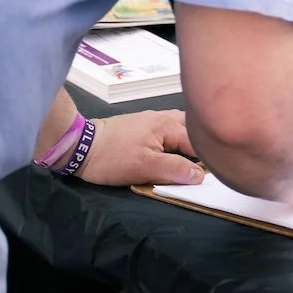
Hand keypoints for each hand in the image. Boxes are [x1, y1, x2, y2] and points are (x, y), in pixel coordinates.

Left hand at [76, 110, 205, 186]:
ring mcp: (150, 119)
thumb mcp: (145, 168)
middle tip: (205, 163)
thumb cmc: (112, 158)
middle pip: (191, 127)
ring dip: (187, 139)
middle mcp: (161, 117)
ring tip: (192, 157)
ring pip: (178, 126)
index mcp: (166, 125)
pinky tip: (172, 149)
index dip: (206, 159)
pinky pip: (166, 128)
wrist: (80, 146)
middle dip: (200, 142)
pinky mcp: (140, 124)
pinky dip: (174, 138)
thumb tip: (200, 174)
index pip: (196, 142)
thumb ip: (175, 170)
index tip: (212, 175)